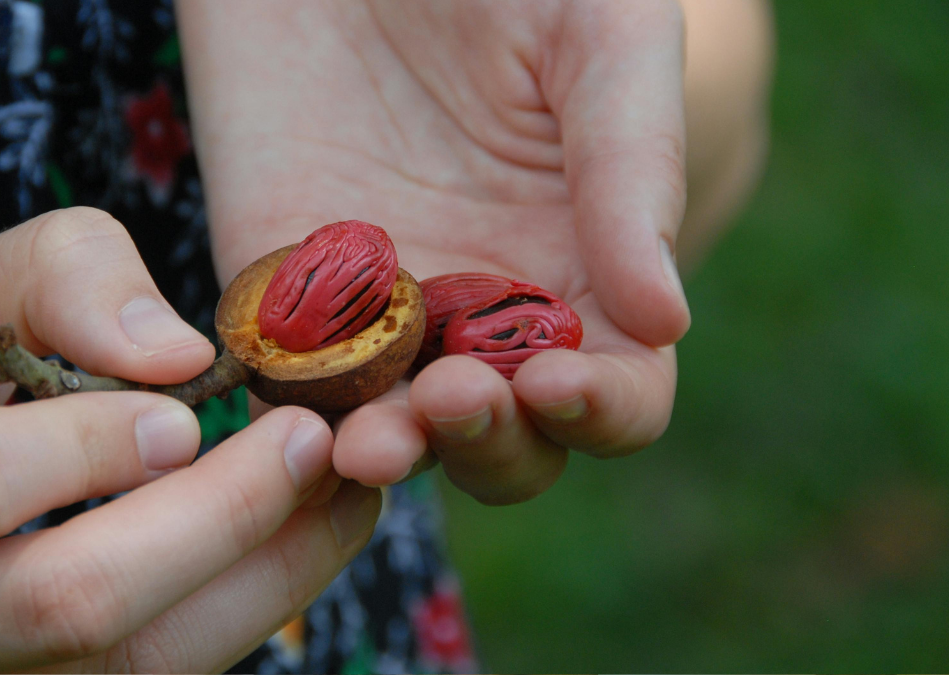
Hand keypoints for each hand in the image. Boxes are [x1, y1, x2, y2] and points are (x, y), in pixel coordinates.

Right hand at [0, 207, 380, 672]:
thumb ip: (54, 281)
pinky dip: (240, 609)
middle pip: (61, 605)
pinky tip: (293, 539)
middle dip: (215, 518)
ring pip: (122, 667)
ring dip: (259, 578)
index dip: (90, 445)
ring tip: (340, 491)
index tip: (190, 405)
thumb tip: (181, 357)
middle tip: (314, 440)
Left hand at [180, 0, 689, 502]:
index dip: (604, 408)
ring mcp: (380, 315)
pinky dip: (294, 421)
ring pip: (396, 436)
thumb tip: (665, 321)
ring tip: (367, 440)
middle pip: (510, 442)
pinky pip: (290, 389)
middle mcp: (485, 311)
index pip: (621, 391)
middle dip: (490, 443)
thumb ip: (635, 169)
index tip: (555, 380)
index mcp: (585, 267)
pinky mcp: (282, 295)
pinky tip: (292, 420)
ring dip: (391, 454)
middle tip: (450, 396)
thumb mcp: (601, 39)